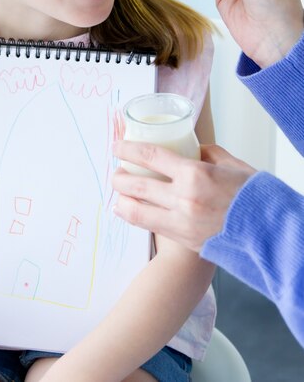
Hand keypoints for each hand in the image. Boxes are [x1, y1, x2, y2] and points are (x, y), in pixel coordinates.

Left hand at [112, 140, 254, 251]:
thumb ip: (208, 153)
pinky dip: (133, 216)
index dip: (129, 149)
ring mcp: (182, 222)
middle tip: (114, 171)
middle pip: (138, 184)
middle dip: (120, 176)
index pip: (152, 157)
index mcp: (196, 174)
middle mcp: (184, 199)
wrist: (269, 235)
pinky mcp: (183, 239)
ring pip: (137, 210)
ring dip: (121, 199)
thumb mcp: (233, 165)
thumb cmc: (253, 196)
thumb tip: (192, 148)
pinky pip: (149, 226)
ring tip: (117, 192)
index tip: (117, 146)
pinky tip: (126, 210)